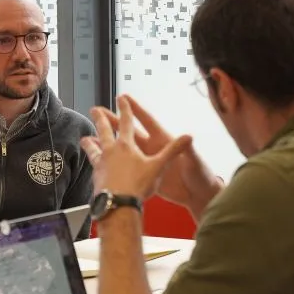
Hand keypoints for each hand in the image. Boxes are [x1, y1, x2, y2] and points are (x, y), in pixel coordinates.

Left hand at [81, 95, 191, 200]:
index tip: (121, 98)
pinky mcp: (96, 176)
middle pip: (104, 130)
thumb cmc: (139, 185)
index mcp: (127, 145)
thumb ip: (173, 151)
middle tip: (94, 109)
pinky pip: (92, 165)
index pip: (126, 122)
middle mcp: (111, 150)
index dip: (126, 109)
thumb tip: (189, 137)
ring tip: (85, 138)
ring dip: (90, 141)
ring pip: (93, 148)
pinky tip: (92, 164)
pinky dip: (92, 161)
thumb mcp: (159, 167)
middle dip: (101, 118)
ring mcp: (101, 163)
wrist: (119, 204)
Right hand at [88, 95, 221, 214]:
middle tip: (100, 112)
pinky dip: (113, 162)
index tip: (123, 98)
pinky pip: (125, 166)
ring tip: (93, 135)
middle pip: (130, 131)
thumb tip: (189, 137)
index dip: (135, 109)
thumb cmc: (200, 175)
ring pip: (124, 148)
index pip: (147, 120)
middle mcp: (153, 148)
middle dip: (115, 121)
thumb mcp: (194, 161)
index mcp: (164, 140)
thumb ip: (188, 150)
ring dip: (110, 141)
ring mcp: (147, 161)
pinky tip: (101, 159)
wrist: (198, 195)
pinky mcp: (145, 175)